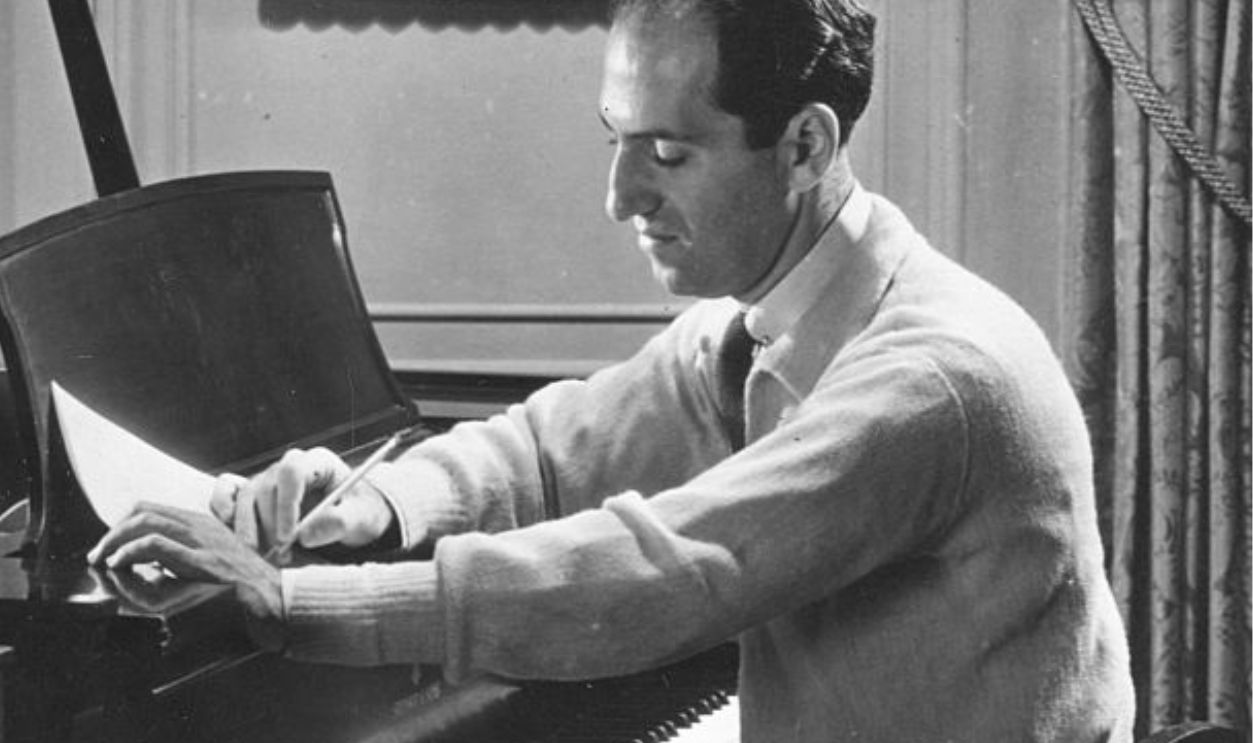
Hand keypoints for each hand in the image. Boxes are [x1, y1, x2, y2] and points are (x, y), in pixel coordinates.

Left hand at [86, 502, 284, 648]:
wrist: (275, 601)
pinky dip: (130, 552)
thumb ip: (177, 561)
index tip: (108, 549)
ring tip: (104, 561)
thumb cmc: (241, 592)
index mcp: (202, 525)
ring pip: (146, 521)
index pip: (151, 508)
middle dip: (111, 533)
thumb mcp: (206, 568)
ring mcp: (203, 541)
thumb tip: (134, 565)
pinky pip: (157, 545)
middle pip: (142, 510)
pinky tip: (120, 565)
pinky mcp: (203, 562)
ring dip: (115, 541)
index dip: (121, 524)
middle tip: (96, 556)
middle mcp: (201, 526)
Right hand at [209, 447, 395, 555]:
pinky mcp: (252, 494)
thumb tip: (306, 535)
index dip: (287, 505)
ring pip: (245, 496)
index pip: (292, 473)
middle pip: (265, 488)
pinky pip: (226, 493)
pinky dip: (223, 510)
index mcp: (317, 462)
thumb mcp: (362, 518)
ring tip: (264, 557)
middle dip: (269, 525)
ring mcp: (267, 478)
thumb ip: (340, 523)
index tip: (289, 537)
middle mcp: (287, 466)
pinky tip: (233, 534)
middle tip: (280, 555)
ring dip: (248, 529)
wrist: (352, 515)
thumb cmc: (359, 512)